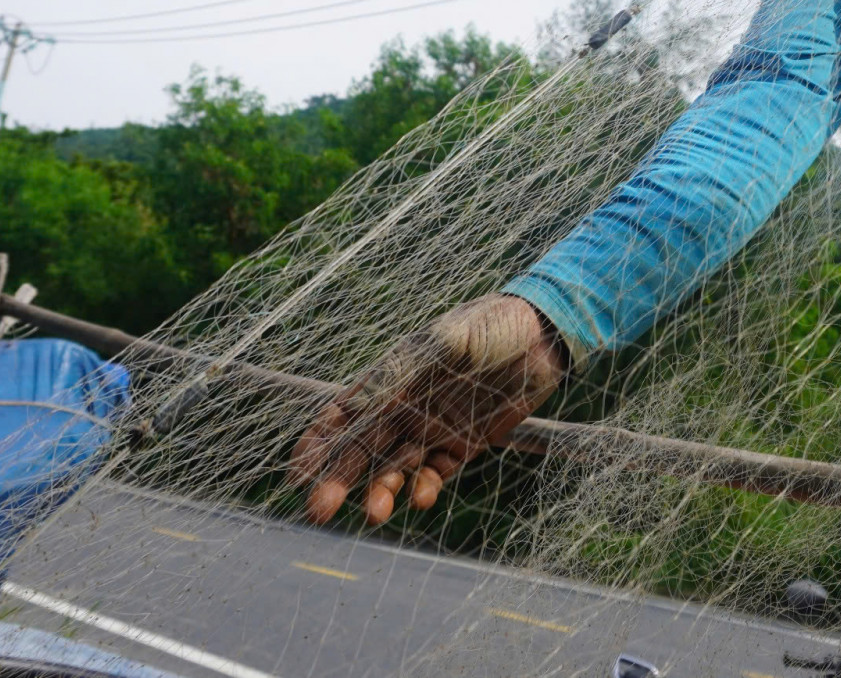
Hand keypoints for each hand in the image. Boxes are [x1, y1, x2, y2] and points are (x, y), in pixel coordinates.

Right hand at [288, 294, 566, 524]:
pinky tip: (422, 497)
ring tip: (375, 513)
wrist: (543, 337)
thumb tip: (354, 405)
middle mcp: (405, 407)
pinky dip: (425, 488)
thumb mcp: (444, 342)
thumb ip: (401, 373)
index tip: (297, 473)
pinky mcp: (463, 445)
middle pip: (362, 450)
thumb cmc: (489, 326)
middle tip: (319, 511)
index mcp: (391, 377)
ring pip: (395, 468)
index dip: (317, 443)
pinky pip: (435, 474)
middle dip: (338, 480)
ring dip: (380, 491)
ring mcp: (432, 428)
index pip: (342, 415)